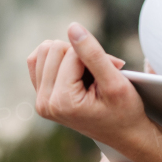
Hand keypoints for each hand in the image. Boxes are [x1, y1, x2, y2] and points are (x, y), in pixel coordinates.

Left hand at [26, 22, 149, 148]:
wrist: (124, 134)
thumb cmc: (124, 110)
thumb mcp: (114, 81)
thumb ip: (92, 53)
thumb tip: (72, 26)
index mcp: (62, 102)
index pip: (72, 53)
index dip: (95, 56)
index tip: (109, 74)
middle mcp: (45, 103)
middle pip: (53, 48)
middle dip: (79, 54)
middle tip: (98, 76)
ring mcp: (40, 101)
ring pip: (45, 50)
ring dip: (69, 55)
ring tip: (87, 77)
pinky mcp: (41, 96)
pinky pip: (37, 59)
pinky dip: (57, 58)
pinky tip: (73, 72)